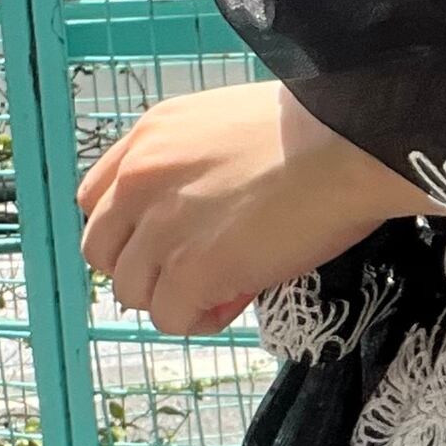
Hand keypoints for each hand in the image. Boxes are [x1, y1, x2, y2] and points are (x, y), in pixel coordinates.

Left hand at [77, 81, 429, 335]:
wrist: (349, 146)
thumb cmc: (317, 132)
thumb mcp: (229, 126)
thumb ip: (194, 165)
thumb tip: (203, 217)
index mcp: (149, 137)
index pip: (95, 198)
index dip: (130, 229)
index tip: (167, 239)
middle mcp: (140, 179)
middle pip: (102, 250)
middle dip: (145, 268)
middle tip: (195, 270)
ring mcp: (161, 227)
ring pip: (132, 291)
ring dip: (173, 297)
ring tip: (224, 288)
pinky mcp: (191, 271)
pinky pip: (171, 318)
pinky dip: (199, 318)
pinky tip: (237, 299)